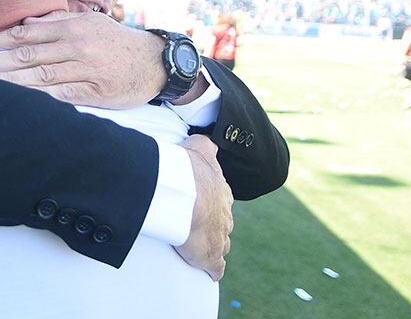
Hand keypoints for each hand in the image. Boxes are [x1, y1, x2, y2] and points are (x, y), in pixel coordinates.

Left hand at [0, 10, 166, 107]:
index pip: (25, 33)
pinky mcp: (93, 92)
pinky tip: (13, 103)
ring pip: (37, 75)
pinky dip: (34, 99)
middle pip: (25, 54)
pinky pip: (58, 96)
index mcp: (71, 26)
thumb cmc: (115, 42)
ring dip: (5, 81)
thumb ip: (57, 21)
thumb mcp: (89, 22)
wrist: (153, 62)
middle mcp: (75, 45)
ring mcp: (84, 69)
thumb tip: (26, 22)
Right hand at [175, 135, 233, 280]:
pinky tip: (210, 273)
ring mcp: (221, 237)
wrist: (185, 194)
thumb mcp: (199, 148)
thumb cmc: (188, 170)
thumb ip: (205, 144)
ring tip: (204, 249)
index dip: (212, 203)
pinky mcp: (212, 257)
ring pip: (223, 243)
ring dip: (215, 246)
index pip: (221, 200)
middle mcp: (225, 215)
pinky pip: (216, 267)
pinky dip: (214, 270)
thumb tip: (207, 137)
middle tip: (201, 226)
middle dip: (216, 225)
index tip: (203, 204)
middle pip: (224, 223)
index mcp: (221, 192)